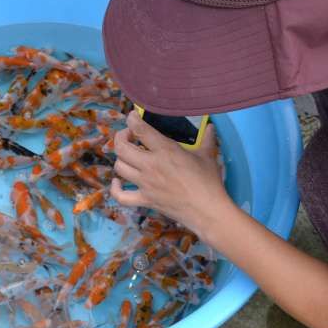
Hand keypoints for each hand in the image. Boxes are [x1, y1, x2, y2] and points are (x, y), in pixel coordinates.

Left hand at [110, 112, 232, 234]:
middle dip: (121, 137)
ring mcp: (145, 184)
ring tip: (128, 156)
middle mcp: (150, 165)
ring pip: (119, 167)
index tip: (133, 116)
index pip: (140, 129)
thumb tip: (212, 127)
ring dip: (120, 159)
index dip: (132, 119)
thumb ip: (207, 139)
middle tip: (129, 136)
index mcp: (165, 150)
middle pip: (121, 148)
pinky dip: (115, 189)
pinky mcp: (145, 200)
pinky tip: (117, 182)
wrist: (207, 211)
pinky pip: (121, 196)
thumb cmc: (208, 182)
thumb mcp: (208, 156)